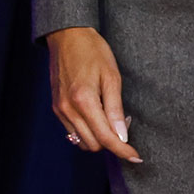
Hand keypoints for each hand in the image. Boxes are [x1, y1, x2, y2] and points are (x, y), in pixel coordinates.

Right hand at [47, 27, 138, 162]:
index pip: (105, 138)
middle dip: (112, 142)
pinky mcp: (56, 107)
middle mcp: (68, 110)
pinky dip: (88, 131)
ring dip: (99, 138)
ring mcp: (60, 110)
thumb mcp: (112, 76)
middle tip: (124, 123)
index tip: (136, 157)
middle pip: (93, 145)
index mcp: (84, 101)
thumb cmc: (93, 51)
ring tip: (112, 118)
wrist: (67, 36)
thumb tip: (122, 136)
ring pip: (82, 141)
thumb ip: (116, 109)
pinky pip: (73, 131)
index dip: (122, 151)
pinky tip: (98, 115)